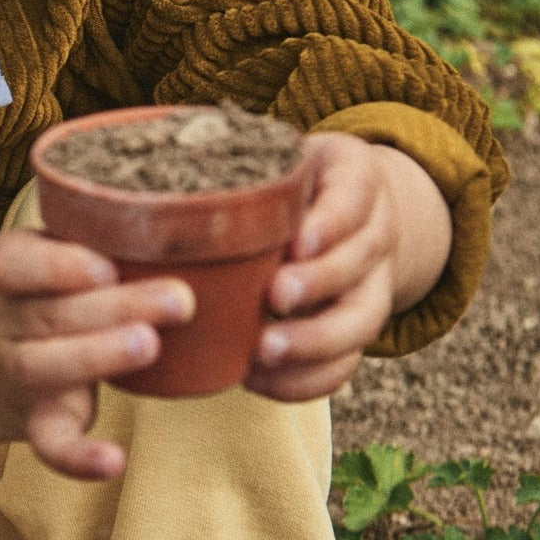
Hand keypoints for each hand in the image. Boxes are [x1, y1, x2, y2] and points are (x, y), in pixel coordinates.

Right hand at [0, 228, 194, 478]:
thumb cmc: (53, 291)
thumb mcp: (59, 251)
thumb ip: (108, 232)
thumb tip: (210, 211)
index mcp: (11, 272)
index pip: (19, 264)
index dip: (60, 267)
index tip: (108, 266)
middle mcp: (6, 322)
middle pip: (49, 315)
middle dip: (114, 307)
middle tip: (179, 299)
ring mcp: (19, 374)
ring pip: (44, 368)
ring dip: (97, 357)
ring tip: (151, 345)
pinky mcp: (38, 421)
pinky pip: (50, 444)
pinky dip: (79, 458)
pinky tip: (114, 462)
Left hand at [245, 133, 447, 401]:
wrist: (335, 214)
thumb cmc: (282, 184)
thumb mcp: (272, 159)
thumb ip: (238, 170)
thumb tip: (164, 194)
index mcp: (356, 180)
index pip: (353, 198)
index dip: (331, 223)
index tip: (297, 242)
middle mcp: (374, 235)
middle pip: (360, 264)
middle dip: (319, 283)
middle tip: (274, 298)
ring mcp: (371, 288)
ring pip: (361, 323)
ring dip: (313, 342)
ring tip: (263, 352)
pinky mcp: (353, 334)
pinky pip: (342, 366)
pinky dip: (302, 380)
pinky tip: (257, 379)